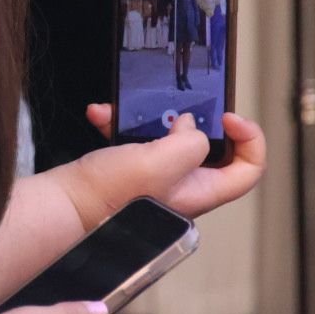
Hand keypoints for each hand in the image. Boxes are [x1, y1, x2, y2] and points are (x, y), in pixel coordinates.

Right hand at [63, 106, 266, 230]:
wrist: (64, 206)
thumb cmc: (107, 198)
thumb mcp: (160, 163)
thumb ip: (190, 142)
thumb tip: (189, 127)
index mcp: (201, 191)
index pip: (249, 170)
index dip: (250, 140)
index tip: (228, 118)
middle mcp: (184, 186)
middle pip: (211, 147)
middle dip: (192, 118)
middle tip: (175, 107)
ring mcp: (158, 177)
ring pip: (170, 137)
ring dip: (149, 116)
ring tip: (126, 109)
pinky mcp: (132, 168)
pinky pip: (138, 138)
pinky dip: (121, 123)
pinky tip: (102, 115)